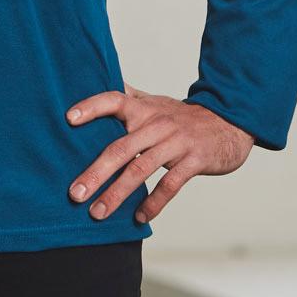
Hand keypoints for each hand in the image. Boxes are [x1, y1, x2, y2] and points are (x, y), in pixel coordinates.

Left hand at [64, 81, 254, 224]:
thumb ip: (127, 96)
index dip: (91, 106)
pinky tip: (138, 218)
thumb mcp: (154, 102)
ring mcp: (175, 142)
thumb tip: (98, 78)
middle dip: (96, 172)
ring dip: (118, 193)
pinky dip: (153, 202)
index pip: (113, 100)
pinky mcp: (193, 161)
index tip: (68, 119)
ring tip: (98, 212)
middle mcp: (156, 123)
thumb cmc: (181, 116)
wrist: (228, 123)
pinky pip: (170, 184)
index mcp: (144, 108)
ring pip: (141, 169)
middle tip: (74, 194)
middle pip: (121, 147)